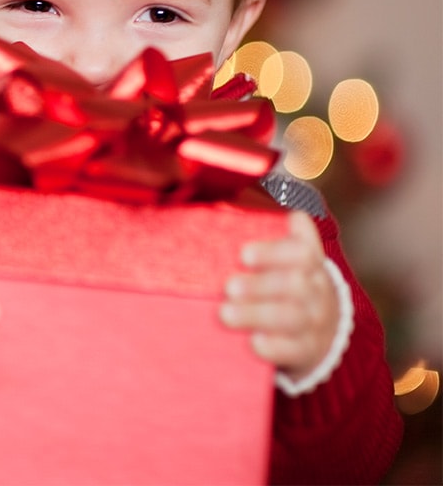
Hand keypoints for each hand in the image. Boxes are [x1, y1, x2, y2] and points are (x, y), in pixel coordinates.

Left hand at [219, 211, 338, 381]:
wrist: (320, 327)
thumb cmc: (283, 278)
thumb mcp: (280, 252)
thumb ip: (263, 225)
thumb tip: (230, 195)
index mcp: (309, 260)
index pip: (303, 251)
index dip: (275, 251)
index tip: (244, 254)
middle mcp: (316, 289)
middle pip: (295, 285)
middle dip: (259, 285)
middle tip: (228, 287)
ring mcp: (315, 321)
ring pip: (292, 317)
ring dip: (256, 314)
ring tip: (225, 313)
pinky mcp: (307, 350)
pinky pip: (295, 350)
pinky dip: (274, 347)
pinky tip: (252, 343)